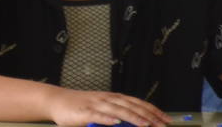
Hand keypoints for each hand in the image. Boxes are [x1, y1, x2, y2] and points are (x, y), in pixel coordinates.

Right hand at [45, 87, 167, 126]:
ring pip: (117, 110)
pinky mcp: (83, 113)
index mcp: (112, 98)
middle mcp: (106, 99)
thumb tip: (135, 122)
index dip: (153, 110)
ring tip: (145, 125)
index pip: (137, 103)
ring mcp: (95, 105)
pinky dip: (107, 119)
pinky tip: (116, 122)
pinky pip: (97, 115)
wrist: (56, 100)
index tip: (166, 119)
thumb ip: (117, 114)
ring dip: (133, 117)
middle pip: (131, 106)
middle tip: (162, 125)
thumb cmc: (79, 106)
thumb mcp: (101, 108)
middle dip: (148, 116)